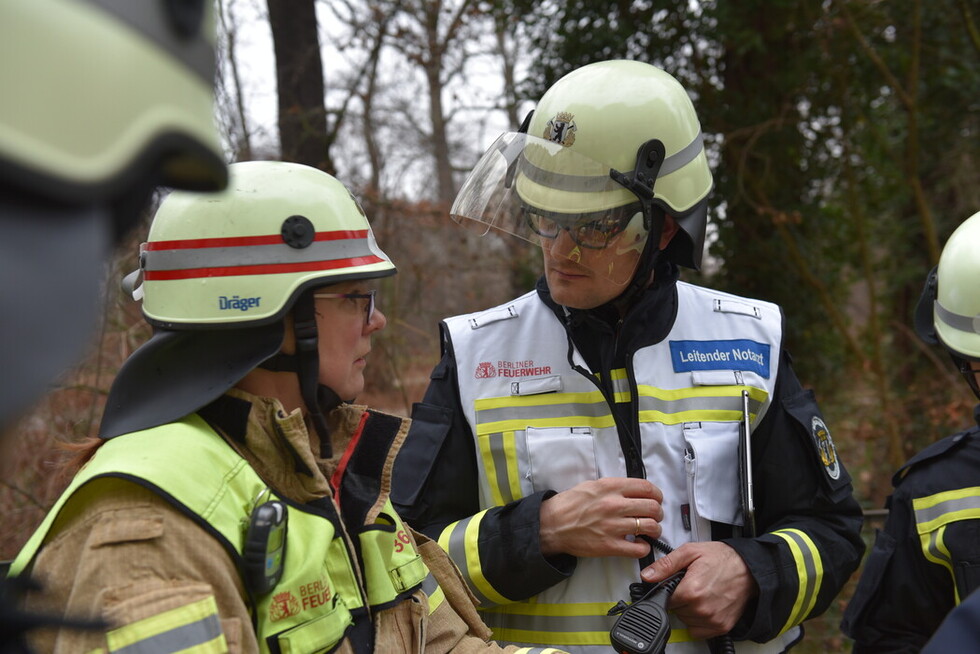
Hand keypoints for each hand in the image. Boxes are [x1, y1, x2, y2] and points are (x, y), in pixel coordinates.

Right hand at [539, 477, 662, 558]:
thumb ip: (614, 487)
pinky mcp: (610, 546)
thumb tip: (633, 491)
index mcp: (610, 487)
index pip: (647, 488)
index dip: (657, 495)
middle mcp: (614, 505)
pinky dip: (643, 547)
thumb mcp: (592, 485)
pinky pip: (639, 549)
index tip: (656, 499)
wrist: (552, 525)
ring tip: (649, 531)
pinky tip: (638, 544)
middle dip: (658, 513)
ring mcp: (613, 526)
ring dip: (654, 530)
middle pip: (653, 507)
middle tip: (654, 517)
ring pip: (650, 527)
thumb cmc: (570, 504)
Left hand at [639, 541, 758, 638]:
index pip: (665, 598)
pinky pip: (698, 631)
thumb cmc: (722, 559)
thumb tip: (647, 575)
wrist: (750, 568)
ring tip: (701, 592)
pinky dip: (698, 621)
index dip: (669, 589)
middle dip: (679, 598)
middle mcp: (702, 609)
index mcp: (691, 590)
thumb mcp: (690, 552)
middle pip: (675, 610)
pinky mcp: (721, 627)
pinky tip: (705, 605)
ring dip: (688, 609)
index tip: (677, 582)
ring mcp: (712, 620)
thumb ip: (666, 565)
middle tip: (692, 584)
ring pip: (685, 620)